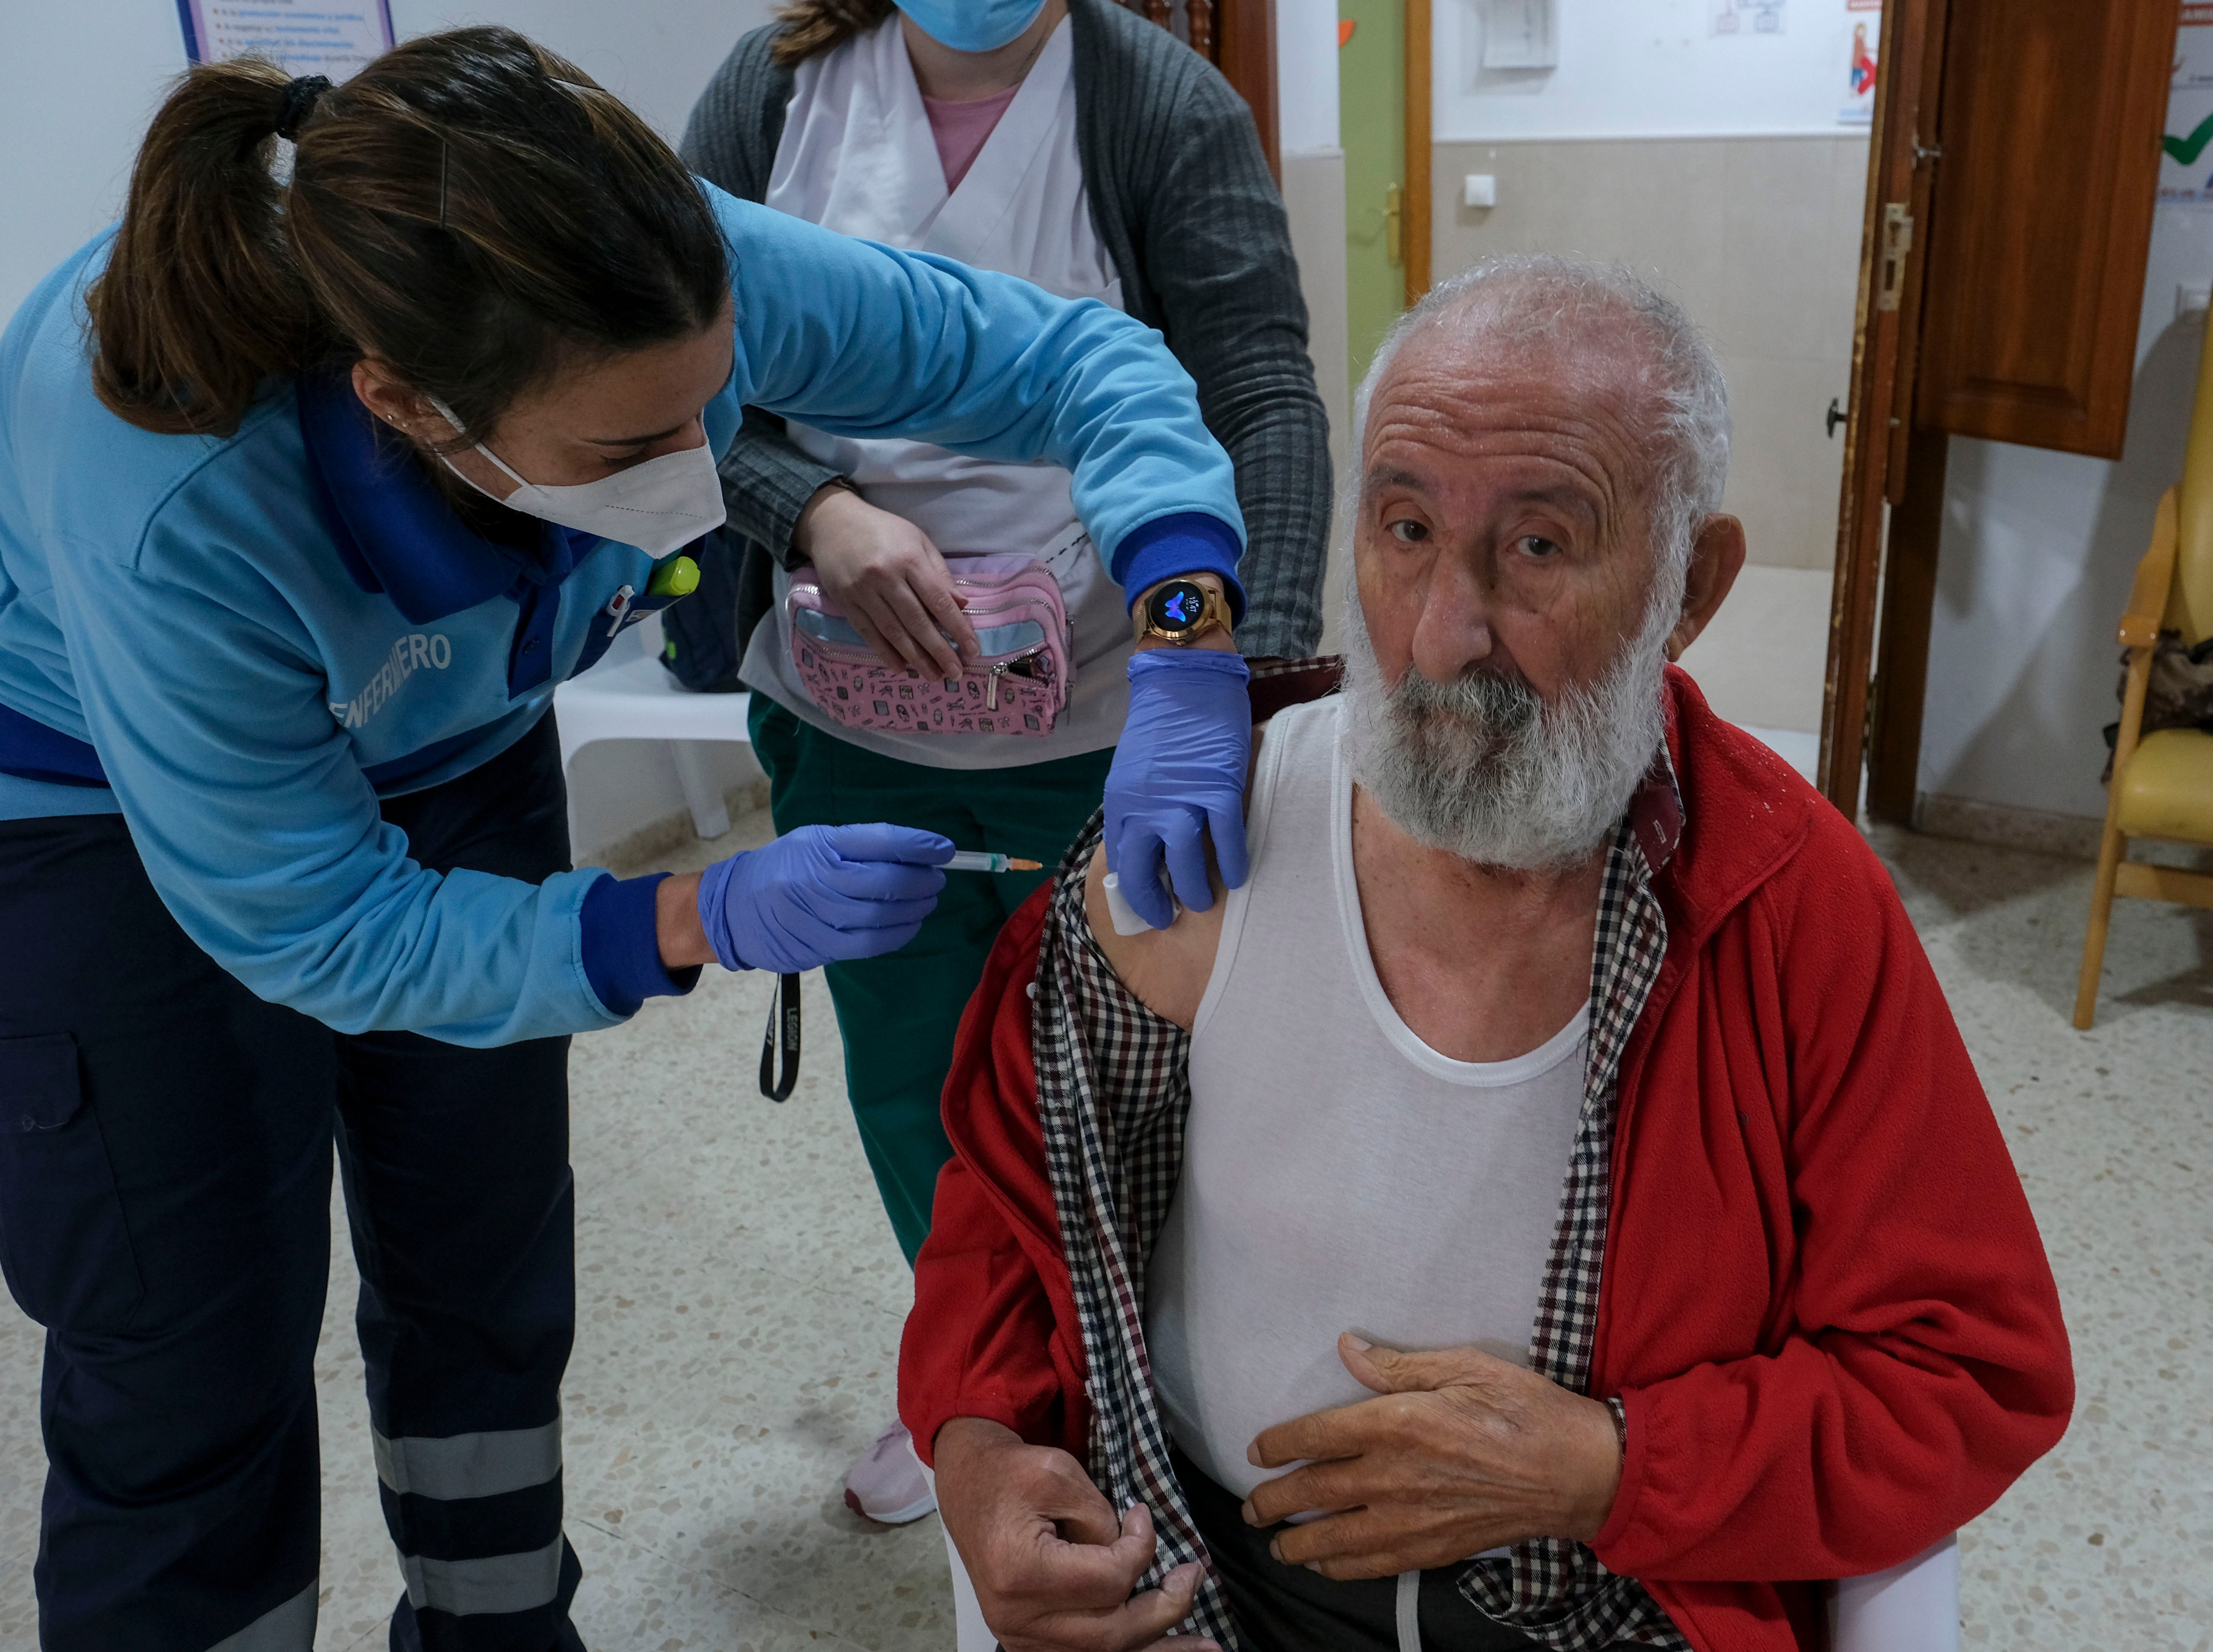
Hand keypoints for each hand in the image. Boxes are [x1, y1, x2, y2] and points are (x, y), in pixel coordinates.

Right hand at [696, 823, 951, 972]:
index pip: (879, 840)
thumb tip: (916, 854)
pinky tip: (909, 926)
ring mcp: (814, 915)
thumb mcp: (815, 842)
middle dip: (921, 881)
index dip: (918, 845)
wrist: (733, 908)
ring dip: (914, 910)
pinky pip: (867, 945)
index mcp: (819, 844)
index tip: (944, 849)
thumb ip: (860, 846)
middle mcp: (815, 878)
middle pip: (885, 881)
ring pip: (879, 916)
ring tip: (926, 901)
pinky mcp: (816, 946)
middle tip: (936, 879)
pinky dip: (896, 936)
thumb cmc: (784, 868)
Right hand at [794, 483, 979, 676]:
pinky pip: (868, 633)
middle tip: (956, 673)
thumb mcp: (918, 540)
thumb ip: (940, 573)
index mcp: (909, 559)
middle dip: (939, 651)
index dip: (957, 628)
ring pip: (893, 632)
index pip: (939, 601)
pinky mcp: (845, 602)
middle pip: (917, 622)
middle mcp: (886, 577)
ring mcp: (862, 592)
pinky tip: (901, 668)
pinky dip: (885, 653)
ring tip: (933, 676)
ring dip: (916, 658)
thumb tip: (962, 605)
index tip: (972, 650)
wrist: (832, 522)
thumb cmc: (883, 530)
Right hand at [934, 1417, 1219, 1651]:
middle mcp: (1017, 1618)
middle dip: (1164, 1610)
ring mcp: (1019, 1636)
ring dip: (1158, 1649)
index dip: (1140, 1549)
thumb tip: (1135, 1552)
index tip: (1142, 1515)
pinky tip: (1161, 1647)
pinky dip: (1125, 1650)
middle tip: (1194, 1579)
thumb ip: (1102, 1519)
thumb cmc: (1013, 1474)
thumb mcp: (1061, 1474)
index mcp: (1022, 1572)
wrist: (969, 1486)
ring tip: (1207, 1648)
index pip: (1108, 1581)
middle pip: (1110, 1633)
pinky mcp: (1026, 1640)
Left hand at [1103, 650, 1250, 929]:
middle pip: (1147, 868)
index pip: (1122, 860)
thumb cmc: (1162, 724)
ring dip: (1196, 888)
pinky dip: (1233, 861)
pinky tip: (1237, 877)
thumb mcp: (1134, 770)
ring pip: (1187, 859)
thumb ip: (1138, 808)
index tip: (1149, 906)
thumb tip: (1150, 847)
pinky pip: (1226, 837)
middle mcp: (1145, 804)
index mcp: (1121, 801)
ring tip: (1205, 900)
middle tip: (1172, 915)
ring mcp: (1182, 797)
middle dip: (1157, 901)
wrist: (1184, 678)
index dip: (1135, 890)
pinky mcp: (1218, 787)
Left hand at [1239, 1335, 1623, 1579]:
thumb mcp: (1464, 1366)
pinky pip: (1373, 1564)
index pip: (1315, 1436)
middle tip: (1250, 1507)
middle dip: (1272, 1502)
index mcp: (1397, 1423)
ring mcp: (1412, 1518)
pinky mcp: (1434, 1548)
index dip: (1276, 1445)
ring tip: (1276, 1542)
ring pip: (1335, 1538)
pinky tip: (1325, 1565)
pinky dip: (1341, 1568)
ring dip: (1298, 1543)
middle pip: (1314, 1491)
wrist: (1576, 1471)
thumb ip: (1398, 1366)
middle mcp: (1394, 1475)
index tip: (1255, 1451)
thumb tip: (1348, 1349)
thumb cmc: (1524, 1408)